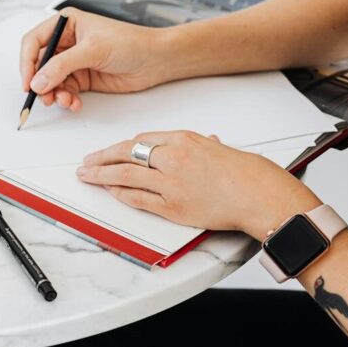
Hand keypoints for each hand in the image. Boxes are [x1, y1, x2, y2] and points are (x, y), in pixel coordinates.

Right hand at [19, 8, 167, 111]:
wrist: (156, 60)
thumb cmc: (130, 42)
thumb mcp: (92, 50)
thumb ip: (61, 66)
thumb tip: (37, 81)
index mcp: (65, 24)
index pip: (34, 42)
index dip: (27, 62)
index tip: (28, 82)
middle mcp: (66, 42)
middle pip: (39, 64)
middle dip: (41, 82)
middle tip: (44, 97)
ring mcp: (74, 61)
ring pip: (51, 81)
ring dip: (54, 94)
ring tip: (64, 101)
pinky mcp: (82, 78)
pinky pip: (65, 91)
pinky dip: (67, 99)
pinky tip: (75, 103)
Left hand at [76, 131, 321, 239]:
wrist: (261, 195)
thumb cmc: (247, 173)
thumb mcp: (219, 148)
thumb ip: (203, 145)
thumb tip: (203, 141)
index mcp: (183, 139)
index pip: (141, 139)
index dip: (120, 147)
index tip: (110, 151)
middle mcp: (173, 157)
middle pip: (126, 153)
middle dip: (101, 157)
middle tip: (87, 161)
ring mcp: (170, 183)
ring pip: (125, 176)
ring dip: (101, 175)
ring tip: (86, 176)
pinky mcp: (173, 206)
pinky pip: (138, 198)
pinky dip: (121, 194)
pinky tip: (110, 191)